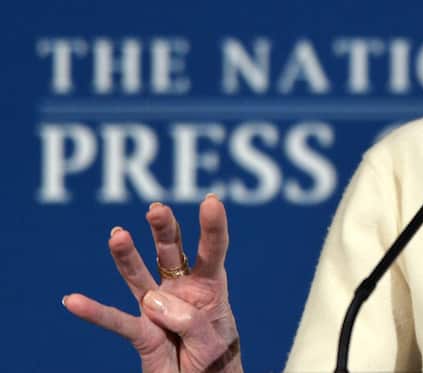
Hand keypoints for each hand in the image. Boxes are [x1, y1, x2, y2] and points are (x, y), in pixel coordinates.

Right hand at [63, 194, 242, 372]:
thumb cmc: (216, 361)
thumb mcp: (213, 342)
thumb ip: (190, 321)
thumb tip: (153, 302)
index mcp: (209, 286)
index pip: (212, 251)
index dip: (212, 227)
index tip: (210, 201)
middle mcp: (180, 290)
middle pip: (171, 253)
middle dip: (164, 230)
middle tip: (156, 209)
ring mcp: (157, 308)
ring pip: (140, 276)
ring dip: (128, 256)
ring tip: (118, 235)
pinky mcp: (140, 333)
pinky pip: (116, 321)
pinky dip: (94, 313)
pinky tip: (72, 301)